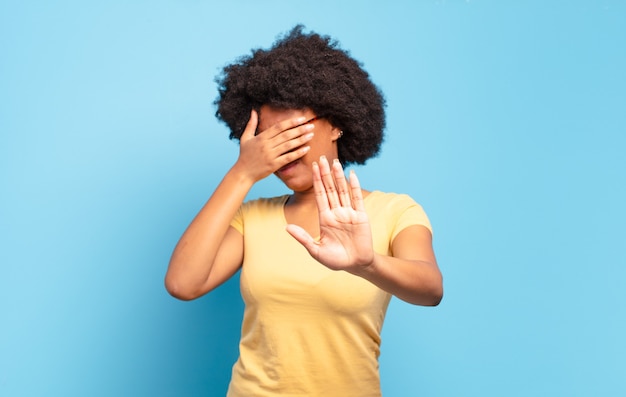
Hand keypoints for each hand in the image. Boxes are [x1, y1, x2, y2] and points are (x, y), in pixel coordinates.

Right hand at [234, 110, 314, 182]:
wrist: (243, 173)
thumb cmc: (245, 155)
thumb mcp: (245, 138)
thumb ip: (251, 124)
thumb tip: (253, 111)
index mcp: (261, 137)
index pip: (279, 127)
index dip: (291, 122)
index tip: (302, 119)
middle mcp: (266, 145)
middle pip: (286, 135)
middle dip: (300, 129)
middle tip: (311, 125)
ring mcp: (270, 155)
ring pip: (288, 145)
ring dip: (301, 139)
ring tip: (311, 135)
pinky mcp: (274, 165)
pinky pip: (288, 158)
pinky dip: (298, 153)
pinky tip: (306, 149)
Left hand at [286, 156, 374, 271]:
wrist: (356, 265)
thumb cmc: (336, 260)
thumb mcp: (316, 250)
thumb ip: (303, 238)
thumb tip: (287, 227)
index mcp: (325, 218)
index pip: (319, 195)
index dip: (316, 181)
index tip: (312, 167)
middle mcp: (336, 212)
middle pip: (330, 189)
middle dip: (325, 174)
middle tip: (321, 158)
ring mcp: (349, 213)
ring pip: (342, 191)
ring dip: (338, 177)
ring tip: (335, 162)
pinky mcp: (361, 216)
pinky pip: (356, 199)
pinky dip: (354, 186)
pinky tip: (351, 174)